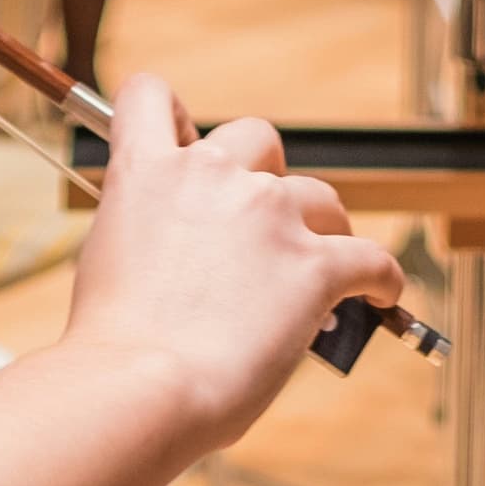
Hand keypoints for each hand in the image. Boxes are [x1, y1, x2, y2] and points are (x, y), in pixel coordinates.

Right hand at [61, 73, 407, 453]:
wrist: (140, 389)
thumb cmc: (112, 348)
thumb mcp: (105, 263)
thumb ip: (146, 233)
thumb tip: (176, 257)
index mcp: (147, 172)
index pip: (153, 96)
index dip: (172, 118)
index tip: (185, 147)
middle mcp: (211, 175)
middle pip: (258, 138)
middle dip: (264, 175)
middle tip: (259, 228)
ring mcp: (270, 215)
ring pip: (319, 197)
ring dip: (321, 228)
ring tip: (318, 269)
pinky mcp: (316, 264)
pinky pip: (372, 258)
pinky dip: (380, 278)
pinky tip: (379, 295)